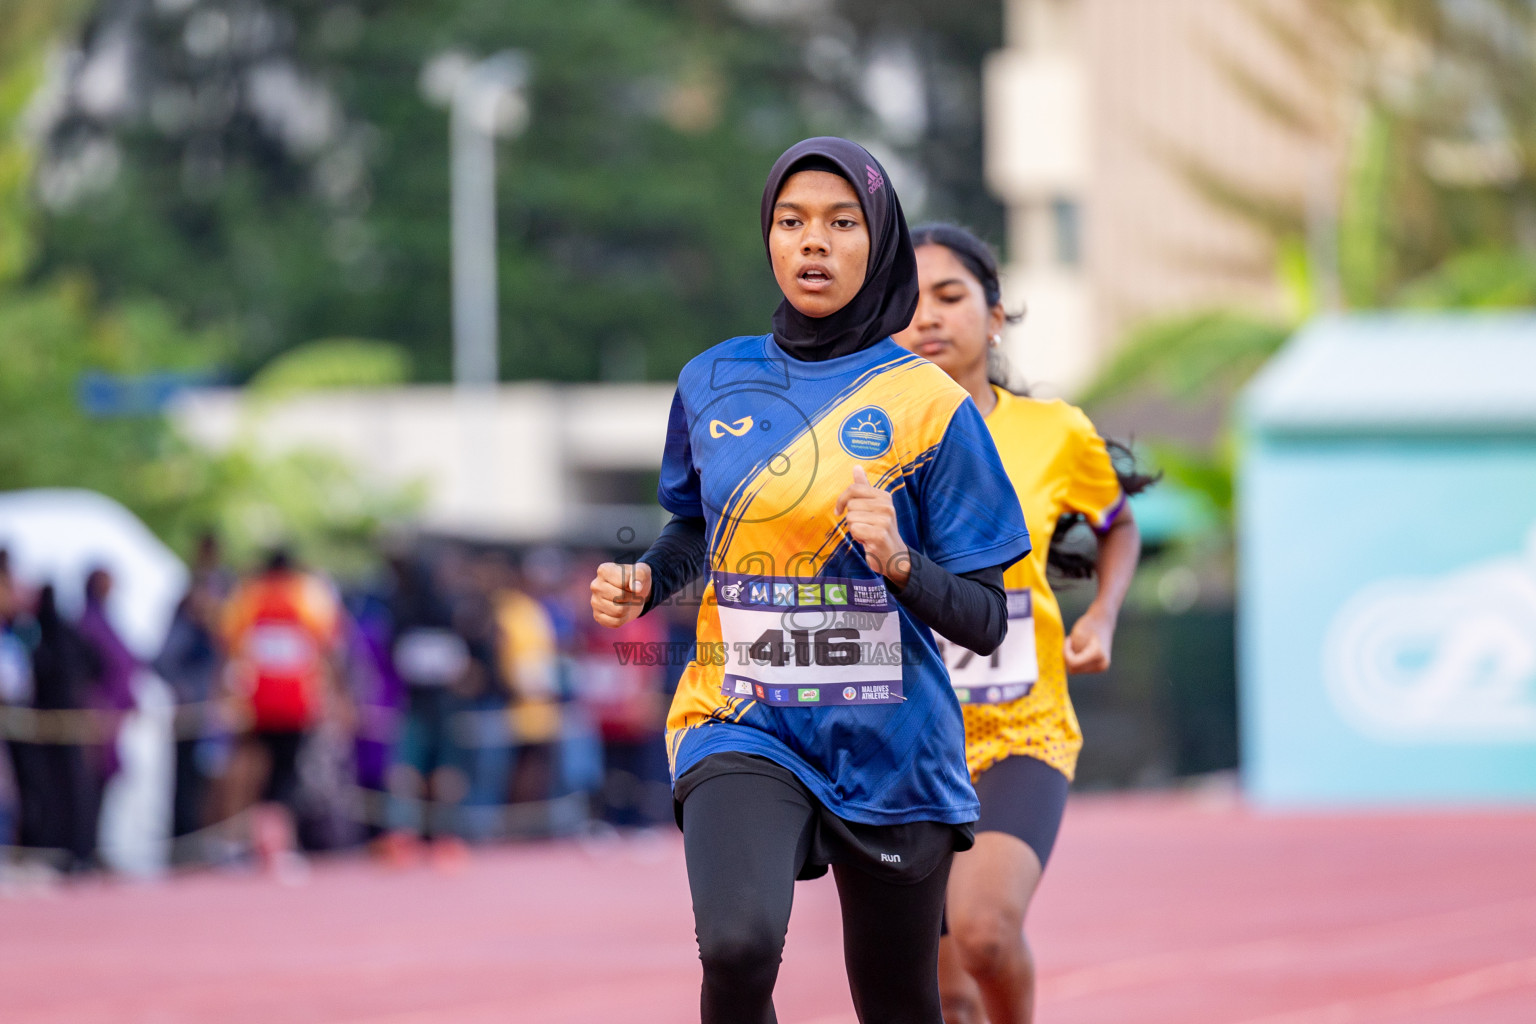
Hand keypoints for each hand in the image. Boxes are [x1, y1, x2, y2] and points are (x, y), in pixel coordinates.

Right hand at [590, 561, 651, 627]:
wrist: (634, 592)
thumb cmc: (636, 579)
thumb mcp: (643, 571)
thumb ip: (640, 574)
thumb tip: (636, 588)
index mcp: (603, 570)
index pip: (623, 582)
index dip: (633, 584)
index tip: (631, 582)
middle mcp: (595, 585)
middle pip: (620, 597)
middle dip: (630, 597)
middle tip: (629, 593)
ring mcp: (594, 602)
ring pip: (619, 611)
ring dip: (628, 608)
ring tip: (624, 601)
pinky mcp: (597, 616)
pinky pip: (615, 623)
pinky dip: (623, 618)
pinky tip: (621, 611)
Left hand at [834, 466, 910, 585]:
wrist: (895, 556)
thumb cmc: (880, 530)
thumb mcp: (874, 507)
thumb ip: (864, 487)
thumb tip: (856, 467)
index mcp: (884, 496)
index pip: (854, 489)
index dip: (842, 500)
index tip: (839, 510)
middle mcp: (886, 506)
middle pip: (851, 505)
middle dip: (852, 519)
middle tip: (864, 527)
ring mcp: (884, 520)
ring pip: (851, 518)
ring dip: (854, 529)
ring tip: (867, 534)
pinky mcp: (879, 534)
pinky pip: (854, 530)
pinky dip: (857, 537)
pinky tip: (868, 541)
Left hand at [1064, 612, 1113, 673]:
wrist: (1102, 621)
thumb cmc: (1088, 625)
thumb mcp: (1076, 636)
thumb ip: (1070, 653)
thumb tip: (1066, 667)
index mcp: (1098, 655)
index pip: (1073, 663)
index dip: (1066, 652)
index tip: (1068, 639)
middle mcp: (1102, 664)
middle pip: (1074, 669)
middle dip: (1068, 656)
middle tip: (1071, 641)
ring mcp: (1101, 668)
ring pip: (1076, 669)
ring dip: (1072, 658)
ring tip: (1077, 644)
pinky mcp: (1098, 668)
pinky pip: (1080, 668)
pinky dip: (1076, 660)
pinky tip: (1080, 649)